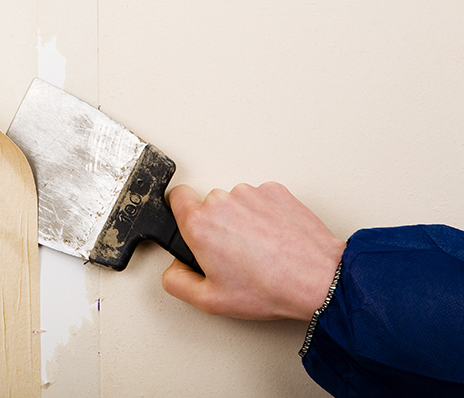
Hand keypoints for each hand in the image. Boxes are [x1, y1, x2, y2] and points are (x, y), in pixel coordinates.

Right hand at [162, 182, 344, 320]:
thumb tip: (174, 269)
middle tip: (233, 254)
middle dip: (216, 225)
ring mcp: (250, 193)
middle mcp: (222, 201)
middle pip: (208, 204)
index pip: (176, 197)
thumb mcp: (209, 301)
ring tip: (259, 249)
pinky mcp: (276, 191)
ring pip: (235, 202)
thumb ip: (176, 282)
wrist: (318, 279)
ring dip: (241, 219)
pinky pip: (260, 199)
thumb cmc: (270, 288)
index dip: (180, 211)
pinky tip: (273, 239)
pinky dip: (264, 215)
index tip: (190, 225)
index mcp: (199, 224)